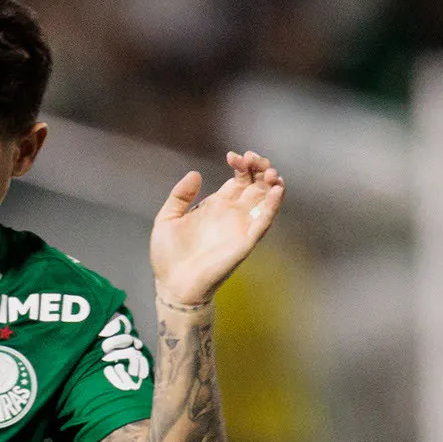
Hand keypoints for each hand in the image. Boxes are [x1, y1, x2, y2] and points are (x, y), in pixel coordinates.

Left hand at [150, 151, 283, 313]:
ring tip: (269, 172)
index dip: (242, 164)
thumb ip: (180, 195)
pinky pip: (263, 222)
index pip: (240, 178)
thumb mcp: (167, 219)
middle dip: (261, 168)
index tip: (232, 156)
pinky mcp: (245, 243)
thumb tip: (195, 174)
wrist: (172, 285)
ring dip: (272, 183)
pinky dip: (272, 206)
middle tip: (255, 159)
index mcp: (216, 205)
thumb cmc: (169, 256)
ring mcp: (240, 227)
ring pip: (266, 200)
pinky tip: (275, 191)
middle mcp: (233, 214)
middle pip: (258, 184)